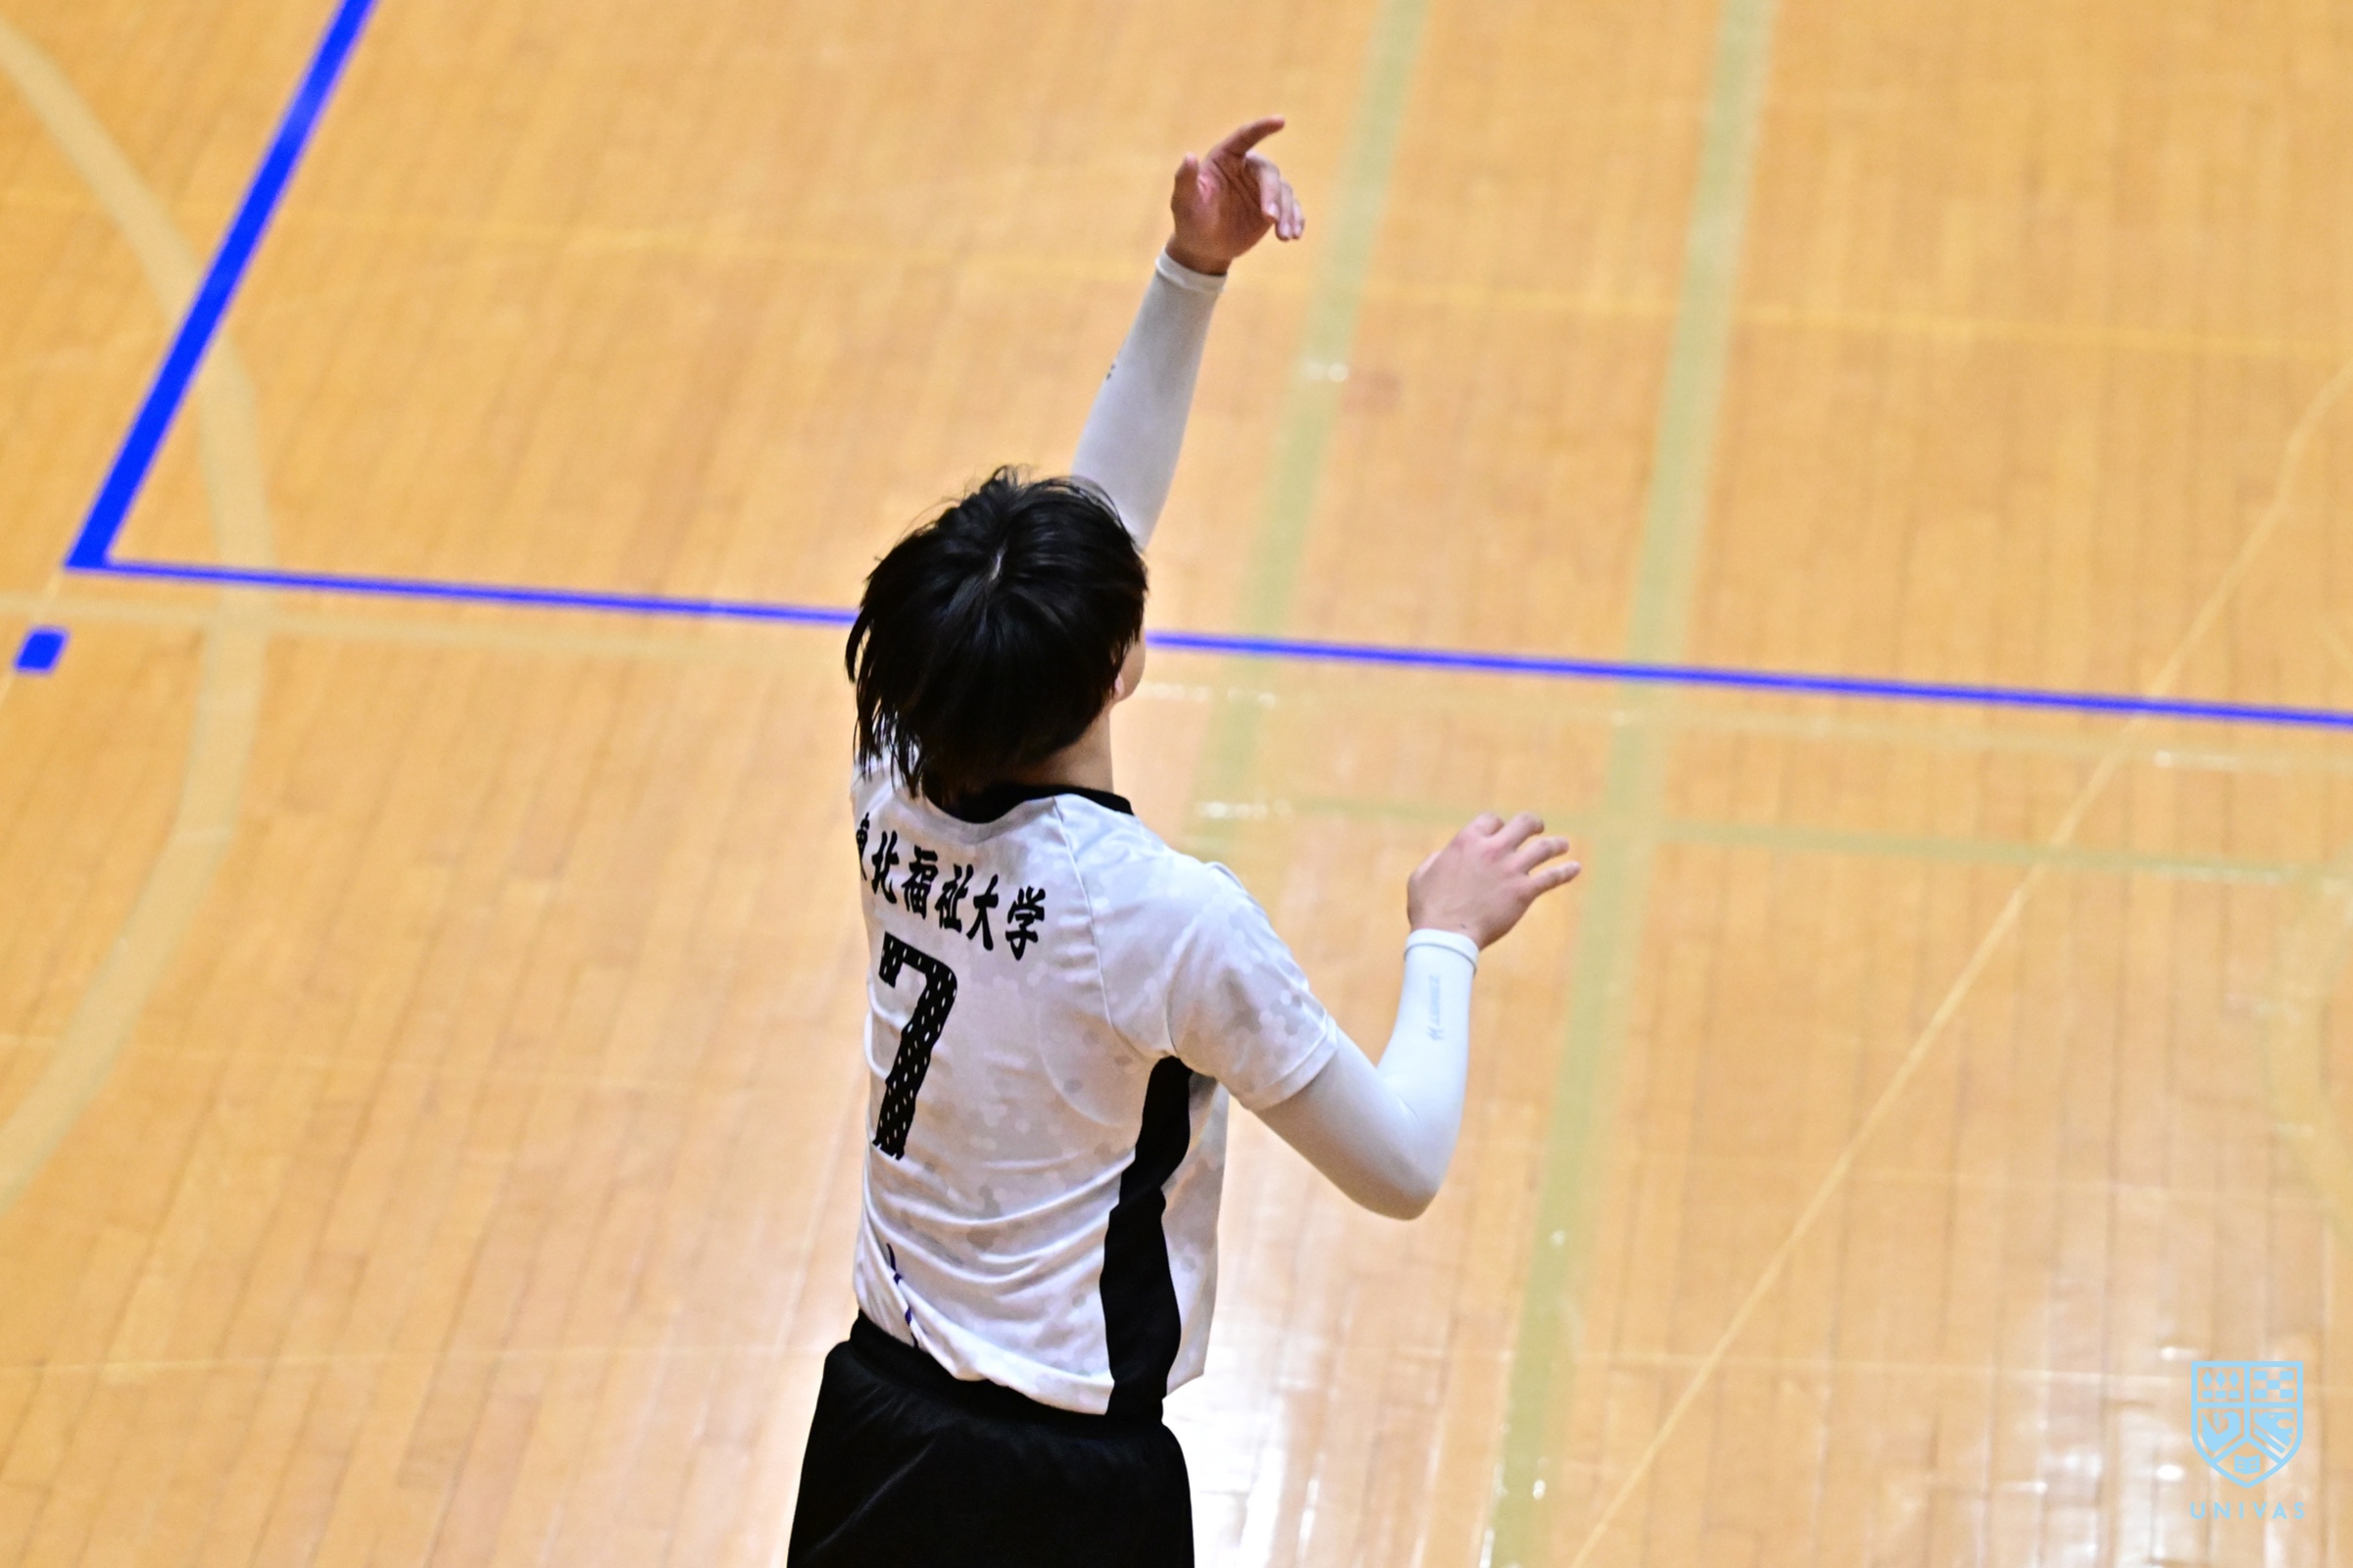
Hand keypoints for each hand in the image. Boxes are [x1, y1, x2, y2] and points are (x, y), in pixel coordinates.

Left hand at [1165, 116, 1304, 275]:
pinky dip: (1296, 220)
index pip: (1245, 137)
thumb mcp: (1184, 202)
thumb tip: (1189, 156)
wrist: (1204, 248)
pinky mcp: (1275, 208)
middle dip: (1273, 195)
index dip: (1262, 128)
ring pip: (1284, 191)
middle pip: (1269, 172)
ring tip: (1284, 236)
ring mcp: (1263, 188)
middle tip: (1269, 219)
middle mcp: (1248, 168)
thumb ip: (1185, 180)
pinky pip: (1292, 209)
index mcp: (1226, 158)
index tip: (1281, 121)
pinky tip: (1294, 235)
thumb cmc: (1190, 220)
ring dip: (1287, 213)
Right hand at [1407, 814, 1580, 947]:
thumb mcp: (1421, 875)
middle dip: (1533, 824)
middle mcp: (1492, 850)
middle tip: (1537, 828)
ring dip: (1556, 844)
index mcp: (1467, 841)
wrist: (1446, 936)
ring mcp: (1511, 870)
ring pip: (1544, 848)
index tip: (1499, 833)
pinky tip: (1575, 868)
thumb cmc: (1429, 909)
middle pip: (1523, 824)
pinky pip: (1551, 878)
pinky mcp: (1523, 892)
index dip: (1496, 825)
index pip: (1491, 821)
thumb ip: (1436, 859)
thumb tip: (1446, 856)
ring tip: (1564, 845)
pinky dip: (1566, 871)